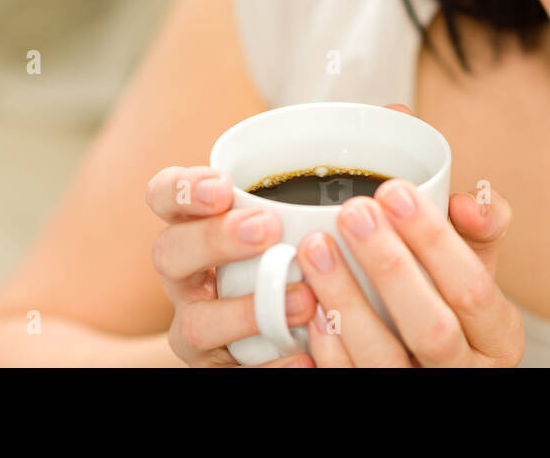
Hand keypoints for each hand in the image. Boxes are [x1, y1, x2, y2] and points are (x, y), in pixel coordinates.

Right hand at [147, 164, 318, 366]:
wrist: (268, 337)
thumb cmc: (287, 257)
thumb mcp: (289, 221)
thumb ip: (307, 199)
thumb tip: (383, 176)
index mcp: (194, 228)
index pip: (165, 196)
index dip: (183, 190)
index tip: (223, 187)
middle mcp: (185, 277)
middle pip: (170, 253)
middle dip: (214, 239)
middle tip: (266, 230)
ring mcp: (197, 326)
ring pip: (195, 322)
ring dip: (247, 311)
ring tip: (304, 299)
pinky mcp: (216, 369)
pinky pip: (231, 373)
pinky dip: (270, 367)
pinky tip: (305, 357)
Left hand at [299, 104, 523, 366]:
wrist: (432, 359)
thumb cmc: (451, 303)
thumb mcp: (477, 265)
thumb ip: (481, 226)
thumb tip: (467, 203)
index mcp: (498, 338)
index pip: (473, 288)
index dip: (435, 241)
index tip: (395, 193)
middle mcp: (464, 373)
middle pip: (432, 329)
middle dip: (390, 266)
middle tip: (354, 213)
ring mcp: (419, 391)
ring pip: (383, 360)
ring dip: (346, 301)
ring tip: (316, 248)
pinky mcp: (377, 403)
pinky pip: (348, 379)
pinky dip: (327, 344)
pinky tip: (309, 303)